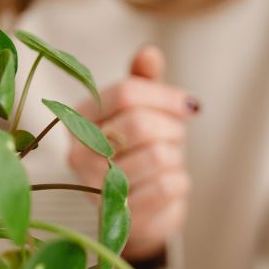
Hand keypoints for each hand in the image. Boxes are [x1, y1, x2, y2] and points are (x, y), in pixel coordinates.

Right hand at [68, 45, 197, 260]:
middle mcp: (79, 154)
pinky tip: (169, 183)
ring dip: (176, 156)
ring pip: (157, 156)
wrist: (139, 211)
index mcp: (80, 118)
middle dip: (172, 128)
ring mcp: (96, 188)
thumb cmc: (140, 151)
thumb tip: (149, 52)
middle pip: (140, 124)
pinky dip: (179, 181)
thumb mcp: (142, 112)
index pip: (126, 93)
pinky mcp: (121, 216)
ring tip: (168, 160)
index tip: (189, 105)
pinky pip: (166, 186)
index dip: (166, 96)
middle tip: (176, 136)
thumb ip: (144, 82)